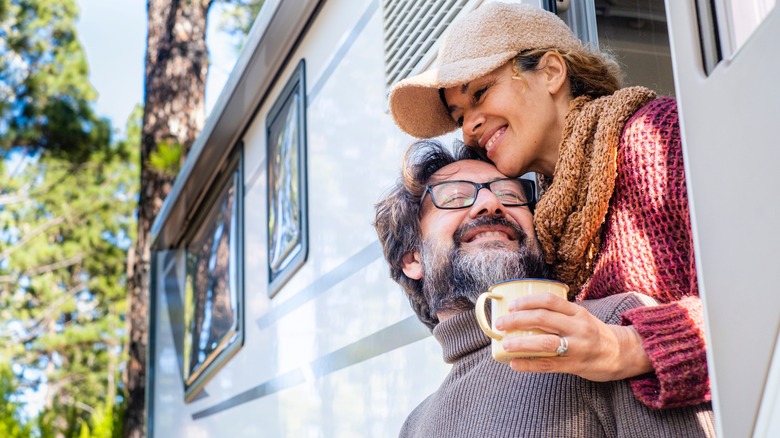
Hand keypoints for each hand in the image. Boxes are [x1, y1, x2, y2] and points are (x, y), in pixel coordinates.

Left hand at [494, 293, 652, 381]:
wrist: (621, 353)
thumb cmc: (593, 333)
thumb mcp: (580, 317)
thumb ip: (558, 314)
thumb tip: (523, 313)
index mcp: (577, 312)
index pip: (549, 301)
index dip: (527, 301)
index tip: (511, 306)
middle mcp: (578, 327)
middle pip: (543, 319)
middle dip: (517, 320)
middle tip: (500, 324)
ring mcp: (577, 347)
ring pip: (545, 343)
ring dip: (521, 343)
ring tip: (505, 344)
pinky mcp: (575, 366)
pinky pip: (548, 365)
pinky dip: (528, 364)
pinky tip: (514, 364)